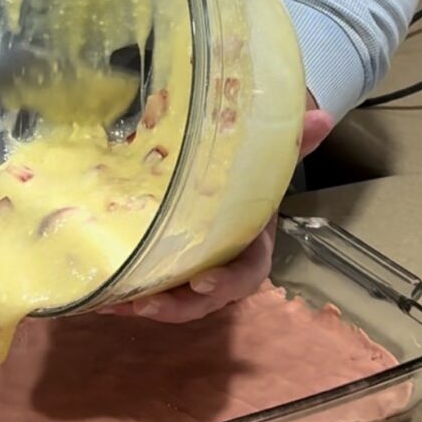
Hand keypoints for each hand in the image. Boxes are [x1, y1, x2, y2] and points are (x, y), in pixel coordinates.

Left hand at [105, 104, 335, 324]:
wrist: (229, 179)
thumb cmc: (249, 177)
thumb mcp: (268, 160)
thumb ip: (291, 142)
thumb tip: (322, 115)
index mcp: (249, 246)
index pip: (245, 274)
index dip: (226, 283)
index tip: (200, 283)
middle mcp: (220, 266)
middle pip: (203, 299)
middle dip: (176, 306)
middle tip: (145, 304)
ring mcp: (191, 271)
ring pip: (172, 299)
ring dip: (144, 305)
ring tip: (114, 303)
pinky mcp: (164, 268)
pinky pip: (148, 286)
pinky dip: (125, 294)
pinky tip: (99, 296)